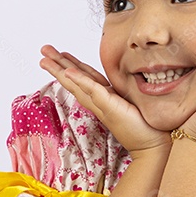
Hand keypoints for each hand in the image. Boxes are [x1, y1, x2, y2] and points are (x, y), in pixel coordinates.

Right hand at [39, 45, 170, 156]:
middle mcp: (99, 101)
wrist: (152, 145)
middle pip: (74, 79)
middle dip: (57, 64)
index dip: (70, 64)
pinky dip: (80, 81)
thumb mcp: (131, 102)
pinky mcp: (110, 107)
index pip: (84, 77)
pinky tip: (68, 73)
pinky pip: (93, 90)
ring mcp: (102, 104)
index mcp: (104, 97)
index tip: (59, 53)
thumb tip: (122, 82)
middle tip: (43, 51)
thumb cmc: (146, 125)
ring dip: (61, 70)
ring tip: (45, 59)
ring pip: (77, 83)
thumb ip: (123, 93)